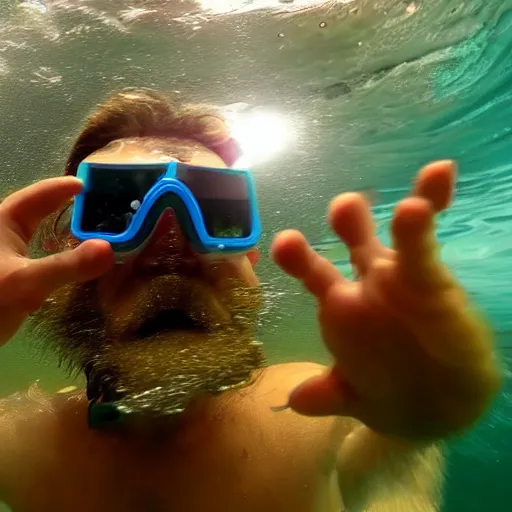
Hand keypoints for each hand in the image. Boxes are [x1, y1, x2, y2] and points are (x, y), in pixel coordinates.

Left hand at [0, 177, 113, 345]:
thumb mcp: (26, 282)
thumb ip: (68, 265)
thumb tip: (109, 249)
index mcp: (1, 224)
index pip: (35, 197)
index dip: (60, 188)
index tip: (85, 183)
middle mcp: (0, 236)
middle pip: (33, 212)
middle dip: (59, 206)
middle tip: (90, 204)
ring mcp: (2, 258)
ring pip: (32, 234)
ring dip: (56, 229)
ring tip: (83, 229)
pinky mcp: (5, 278)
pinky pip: (33, 255)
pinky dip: (52, 252)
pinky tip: (65, 262)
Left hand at [271, 161, 501, 441]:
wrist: (439, 405)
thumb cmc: (390, 390)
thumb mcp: (355, 395)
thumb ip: (329, 394)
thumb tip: (295, 401)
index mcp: (342, 304)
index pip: (316, 274)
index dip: (300, 258)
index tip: (285, 242)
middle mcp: (370, 283)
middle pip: (355, 242)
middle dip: (350, 222)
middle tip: (346, 206)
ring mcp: (403, 279)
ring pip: (402, 238)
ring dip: (407, 218)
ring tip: (414, 204)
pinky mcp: (433, 284)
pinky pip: (429, 253)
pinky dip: (429, 226)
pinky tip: (433, 194)